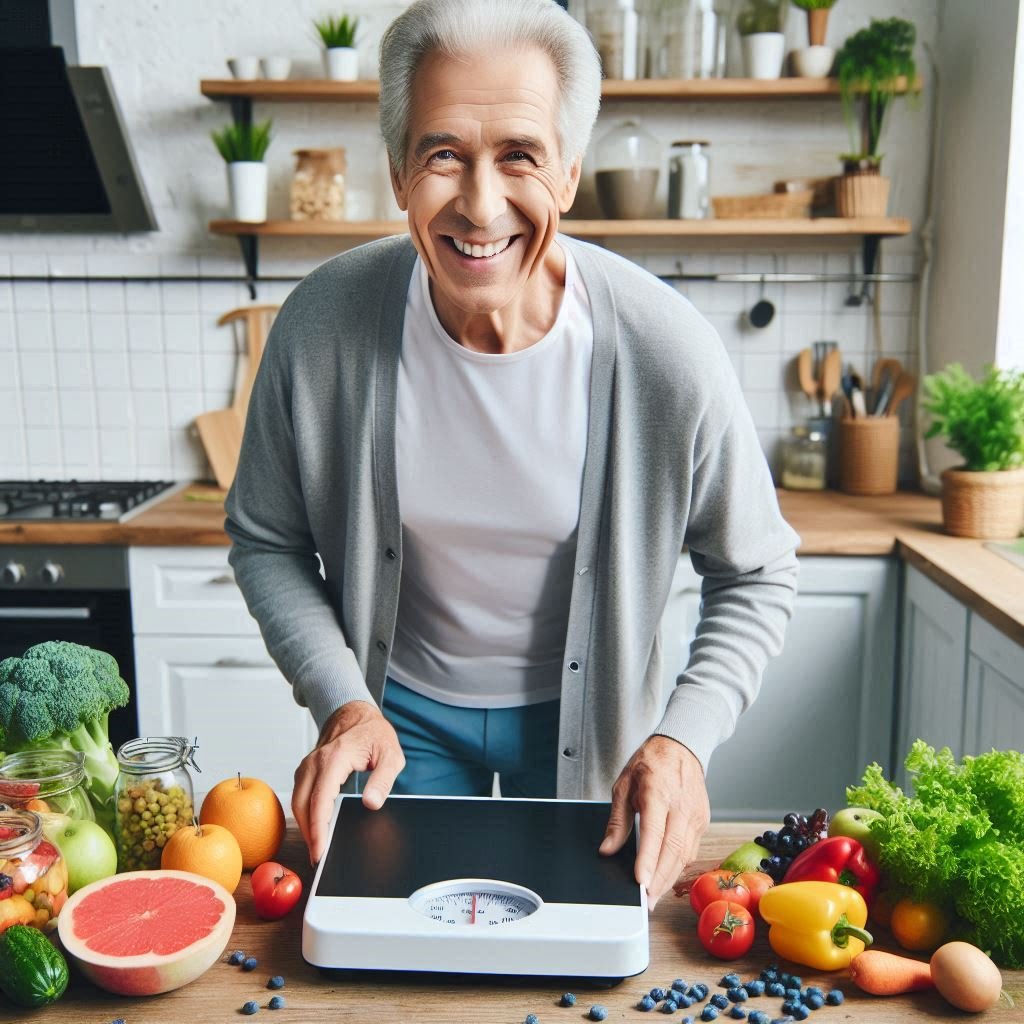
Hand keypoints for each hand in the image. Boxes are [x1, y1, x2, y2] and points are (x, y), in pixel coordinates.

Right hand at [291, 700, 405, 863]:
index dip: (318, 828)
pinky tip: (315, 827)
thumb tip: (372, 803)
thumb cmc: (374, 733)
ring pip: (297, 802)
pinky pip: (300, 795)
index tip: (321, 850)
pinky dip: (304, 813)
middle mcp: (315, 762)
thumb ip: (384, 779)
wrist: (355, 714)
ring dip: (305, 826)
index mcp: (335, 758)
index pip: (320, 799)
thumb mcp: (391, 754)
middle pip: (302, 804)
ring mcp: (307, 765)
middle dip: (309, 834)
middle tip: (320, 858)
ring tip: (318, 848)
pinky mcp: (306, 770)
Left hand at [598, 735, 709, 911]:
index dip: (648, 860)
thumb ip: (617, 820)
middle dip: (659, 880)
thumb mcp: (623, 785)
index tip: (640, 882)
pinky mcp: (703, 821)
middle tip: (646, 902)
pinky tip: (667, 877)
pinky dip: (679, 867)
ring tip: (654, 896)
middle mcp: (680, 806)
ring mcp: (696, 815)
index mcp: (657, 793)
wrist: (681, 747)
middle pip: (673, 851)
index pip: (654, 832)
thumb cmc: (650, 764)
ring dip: (669, 878)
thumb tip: (607, 849)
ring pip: (685, 855)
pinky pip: (692, 850)